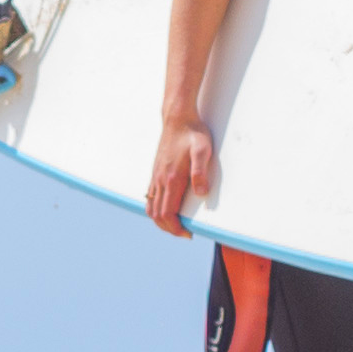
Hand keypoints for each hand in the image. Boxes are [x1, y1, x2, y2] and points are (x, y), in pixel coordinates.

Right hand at [144, 120, 216, 235]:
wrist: (177, 118)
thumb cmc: (192, 134)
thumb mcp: (202, 150)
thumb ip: (200, 172)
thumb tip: (201, 193)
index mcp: (171, 179)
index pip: (167, 213)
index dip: (176, 228)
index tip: (187, 233)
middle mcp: (160, 180)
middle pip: (157, 215)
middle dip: (169, 228)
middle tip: (184, 233)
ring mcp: (155, 176)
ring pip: (151, 207)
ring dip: (161, 221)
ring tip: (175, 225)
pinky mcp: (155, 172)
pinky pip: (150, 197)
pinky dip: (156, 209)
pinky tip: (166, 208)